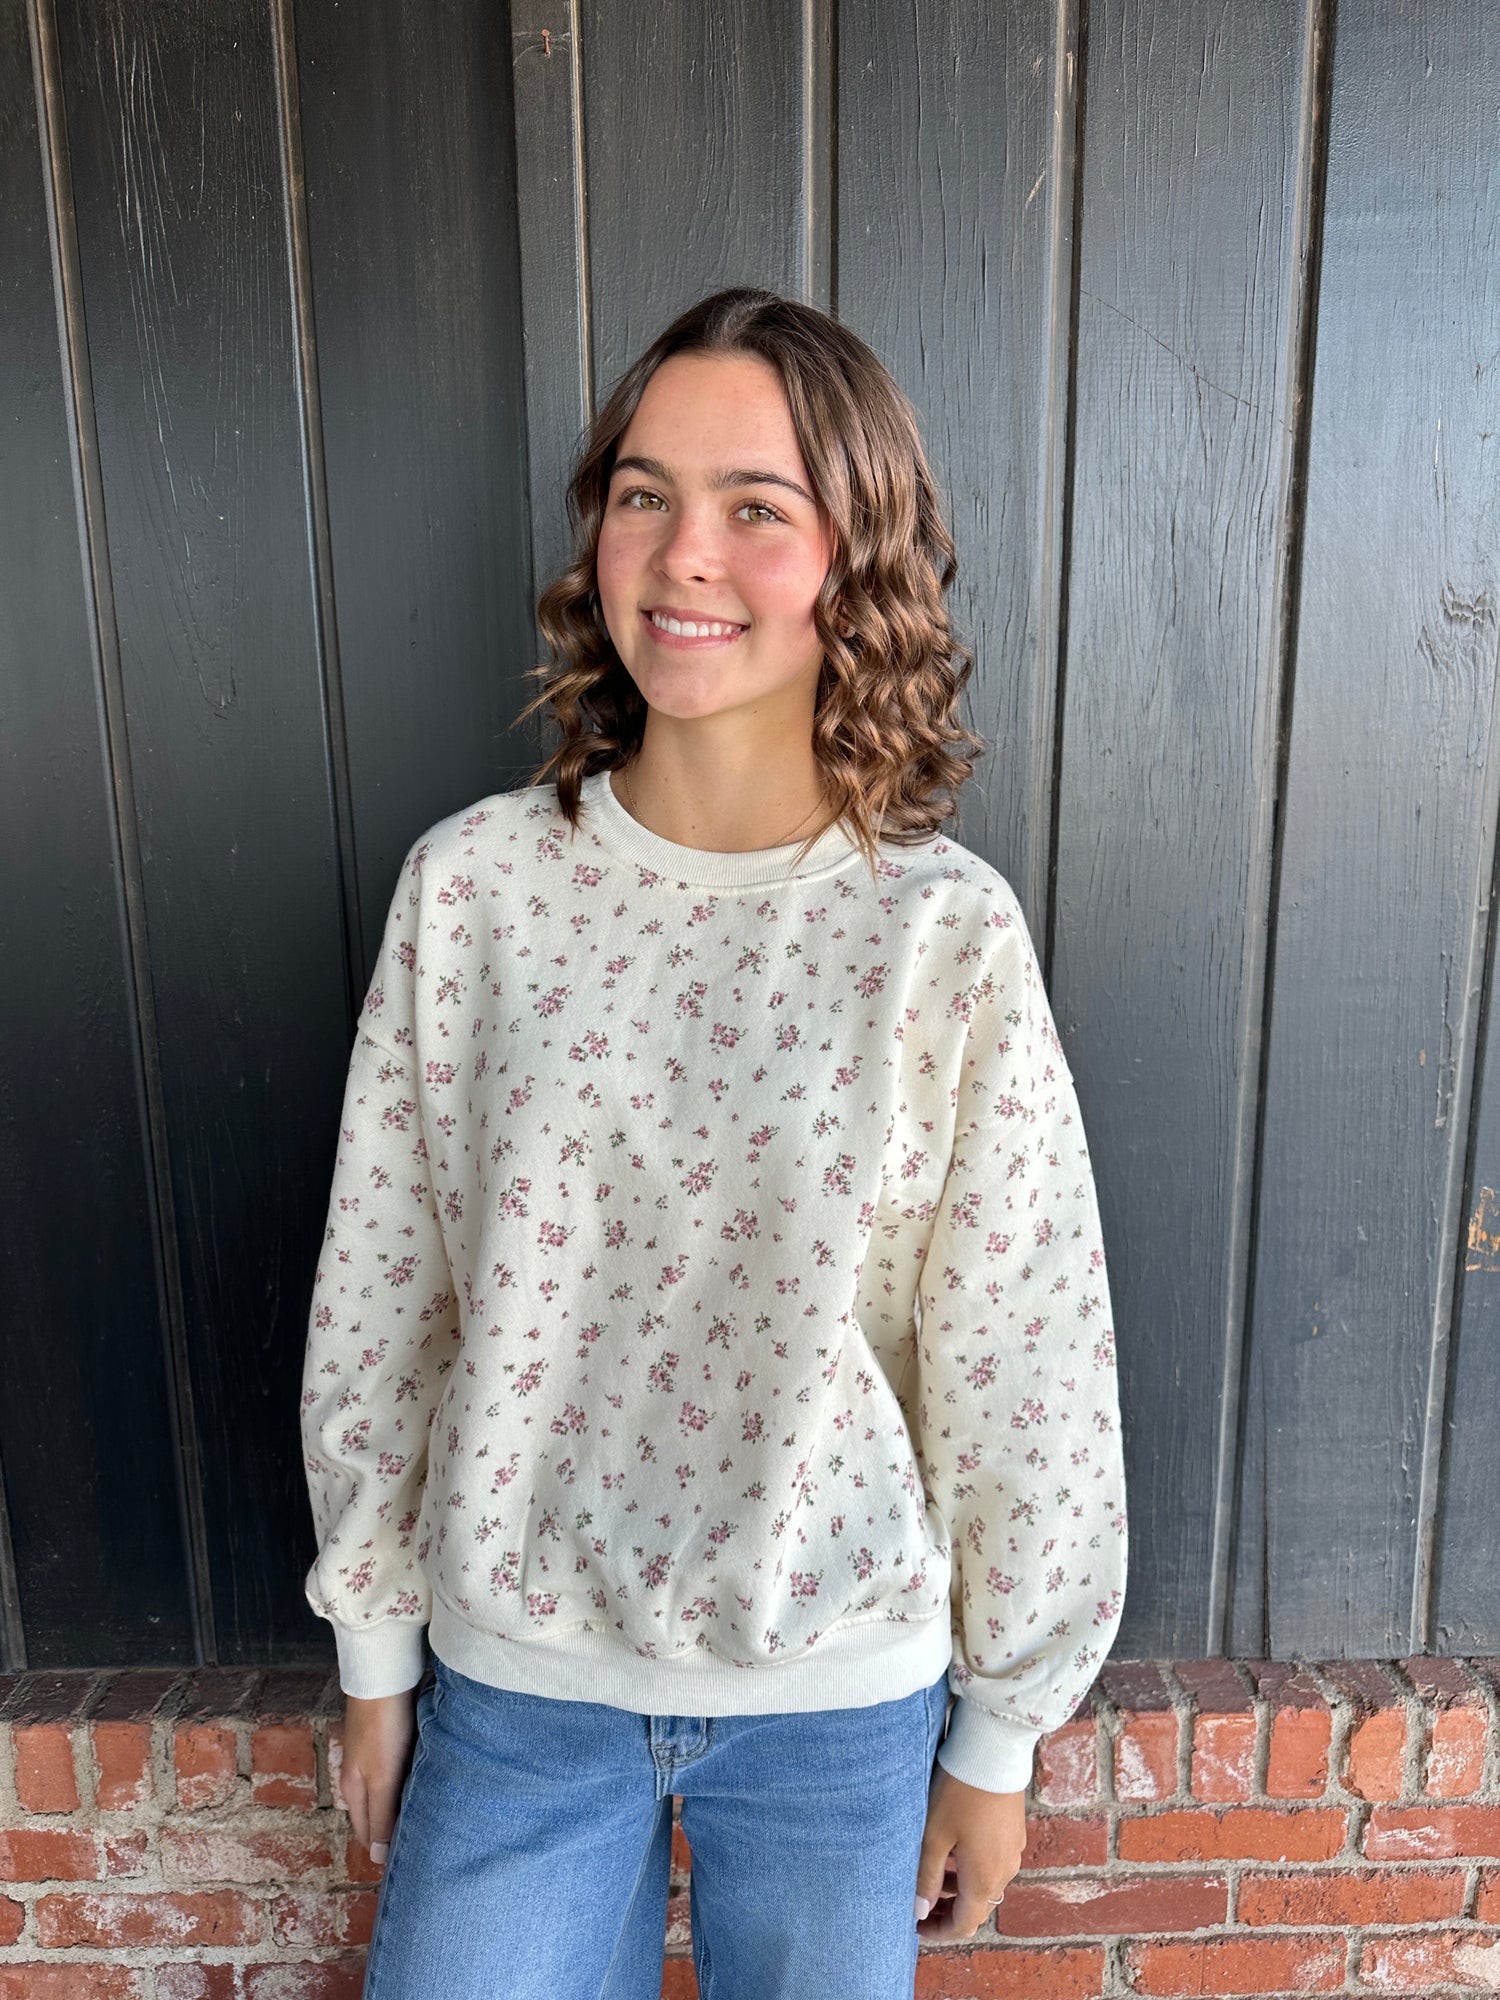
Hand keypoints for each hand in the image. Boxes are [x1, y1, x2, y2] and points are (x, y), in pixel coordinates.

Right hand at [338, 1688, 418, 1869]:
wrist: (385, 1675)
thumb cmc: (383, 1727)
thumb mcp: (382, 1778)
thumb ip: (381, 1817)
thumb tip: (378, 1858)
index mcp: (354, 1790)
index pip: (367, 1834)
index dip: (384, 1849)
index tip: (410, 1863)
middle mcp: (360, 1776)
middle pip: (377, 1814)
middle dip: (396, 1829)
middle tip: (427, 1842)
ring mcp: (373, 1755)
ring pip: (389, 1792)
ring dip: (405, 1804)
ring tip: (434, 1816)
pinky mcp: (389, 1737)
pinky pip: (399, 1770)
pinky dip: (411, 1780)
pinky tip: (430, 1780)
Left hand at [914, 1762, 1026, 1941]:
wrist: (993, 1751)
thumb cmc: (959, 1793)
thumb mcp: (935, 1835)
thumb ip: (927, 1876)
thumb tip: (920, 1911)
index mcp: (984, 1880)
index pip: (963, 1925)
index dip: (939, 1931)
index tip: (917, 1928)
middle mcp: (1005, 1872)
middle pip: (976, 1907)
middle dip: (948, 1911)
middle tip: (921, 1905)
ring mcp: (1013, 1851)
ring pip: (986, 1884)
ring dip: (961, 1888)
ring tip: (933, 1875)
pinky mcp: (1014, 1832)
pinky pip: (994, 1863)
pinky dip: (973, 1868)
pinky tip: (954, 1849)